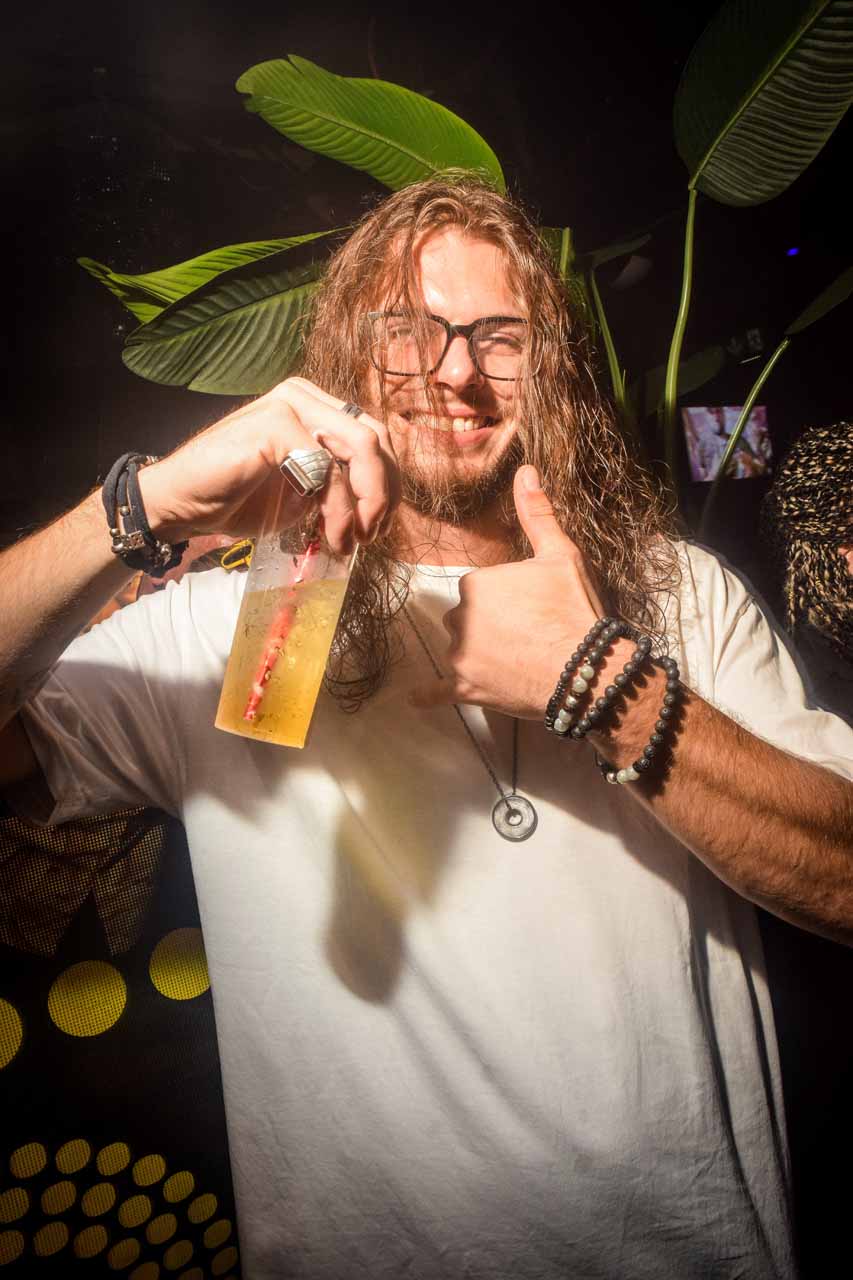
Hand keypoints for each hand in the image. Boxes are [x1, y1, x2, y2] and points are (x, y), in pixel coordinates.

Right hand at [138, 377, 399, 552]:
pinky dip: (338, 507)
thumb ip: (337, 483)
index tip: (376, 528)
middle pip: (376, 437)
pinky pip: (327, 466)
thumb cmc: (235, 500)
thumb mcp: (302, 492)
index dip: (386, 483)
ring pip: (362, 447)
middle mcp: (304, 396)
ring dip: (366, 501)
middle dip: (383, 493)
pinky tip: (330, 534)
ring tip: (351, 539)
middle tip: (370, 536)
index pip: (374, 436)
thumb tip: (380, 504)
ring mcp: (289, 404)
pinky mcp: (275, 424)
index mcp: (313, 407)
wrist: (181, 505)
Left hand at [410, 466, 607, 717]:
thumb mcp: (560, 555)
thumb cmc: (574, 610)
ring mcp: (460, 655)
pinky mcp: (466, 689)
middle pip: (464, 619)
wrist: (587, 669)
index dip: (504, 599)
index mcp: (476, 583)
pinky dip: (427, 695)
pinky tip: (415, 697)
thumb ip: (537, 514)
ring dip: (475, 655)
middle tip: (525, 637)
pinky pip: (436, 692)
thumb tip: (526, 470)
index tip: (529, 609)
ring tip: (513, 664)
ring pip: (458, 650)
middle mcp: (460, 617)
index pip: (478, 589)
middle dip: (487, 626)